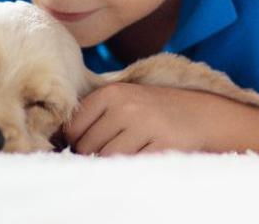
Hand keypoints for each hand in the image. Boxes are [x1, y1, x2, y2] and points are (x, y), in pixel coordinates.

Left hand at [64, 82, 229, 155]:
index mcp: (111, 93)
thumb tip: (58, 140)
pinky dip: (134, 166)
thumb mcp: (122, 99)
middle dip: (94, 154)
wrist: (200, 113)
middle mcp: (126, 106)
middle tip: (113, 147)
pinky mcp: (163, 145)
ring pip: (108, 159)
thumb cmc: (152, 109)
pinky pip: (133, 166)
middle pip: (88, 147)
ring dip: (114, 162)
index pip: (73, 128)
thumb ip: (93, 114)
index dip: (77, 141)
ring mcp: (145, 126)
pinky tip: (143, 154)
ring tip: (129, 149)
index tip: (88, 143)